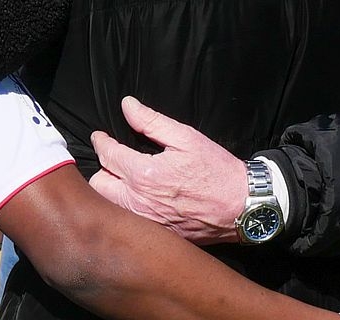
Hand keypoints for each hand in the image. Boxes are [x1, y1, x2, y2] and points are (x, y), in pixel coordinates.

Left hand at [87, 96, 246, 246]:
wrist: (241, 207)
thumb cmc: (216, 171)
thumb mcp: (186, 138)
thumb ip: (152, 121)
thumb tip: (127, 105)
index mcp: (144, 175)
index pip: (107, 155)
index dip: (100, 141)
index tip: (100, 136)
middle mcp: (139, 202)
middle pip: (99, 185)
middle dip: (102, 168)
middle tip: (113, 159)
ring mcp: (146, 222)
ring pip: (110, 206)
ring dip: (110, 190)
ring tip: (121, 178)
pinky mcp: (155, 235)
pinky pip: (128, 221)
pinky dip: (126, 209)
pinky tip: (138, 199)